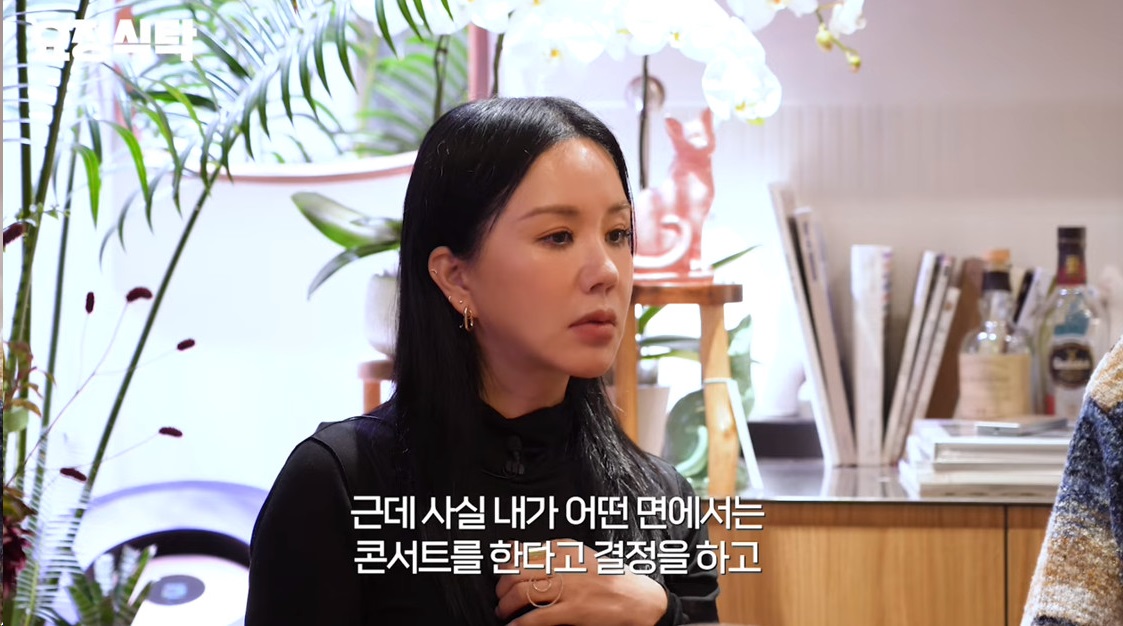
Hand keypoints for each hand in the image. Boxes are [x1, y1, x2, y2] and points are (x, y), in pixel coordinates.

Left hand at [494, 539, 667, 625]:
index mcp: (564, 548)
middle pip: (516, 572)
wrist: (641, 599)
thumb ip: (546, 552)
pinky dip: (519, 623)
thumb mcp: (578, 556)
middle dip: (502, 588)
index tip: (501, 576)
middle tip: (501, 598)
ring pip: (522, 593)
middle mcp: (564, 564)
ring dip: (506, 606)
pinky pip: (536, 617)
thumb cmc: (609, 578)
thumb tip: (510, 547)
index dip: (504, 567)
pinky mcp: (574, 610)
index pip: (520, 553)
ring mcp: (569, 587)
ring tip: (505, 612)